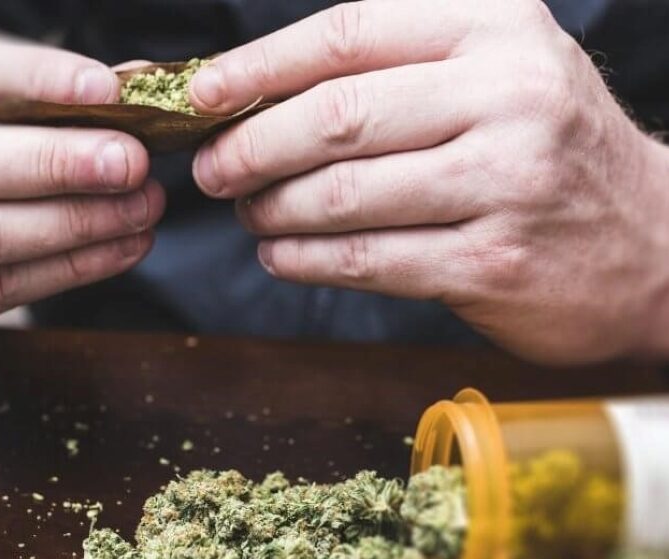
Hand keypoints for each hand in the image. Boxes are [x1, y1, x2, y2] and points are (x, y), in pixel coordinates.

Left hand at [190, 0, 668, 363]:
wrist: (652, 244)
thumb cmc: (548, 151)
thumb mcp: (497, 74)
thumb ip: (398, 69)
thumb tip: (263, 93)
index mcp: (496, 30)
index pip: (351, 33)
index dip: (260, 66)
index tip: (202, 95)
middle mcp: (508, 95)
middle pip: (337, 114)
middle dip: (251, 146)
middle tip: (212, 169)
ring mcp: (505, 181)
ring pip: (345, 193)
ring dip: (274, 209)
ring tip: (250, 214)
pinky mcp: (493, 261)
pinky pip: (368, 259)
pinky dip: (306, 260)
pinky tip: (283, 256)